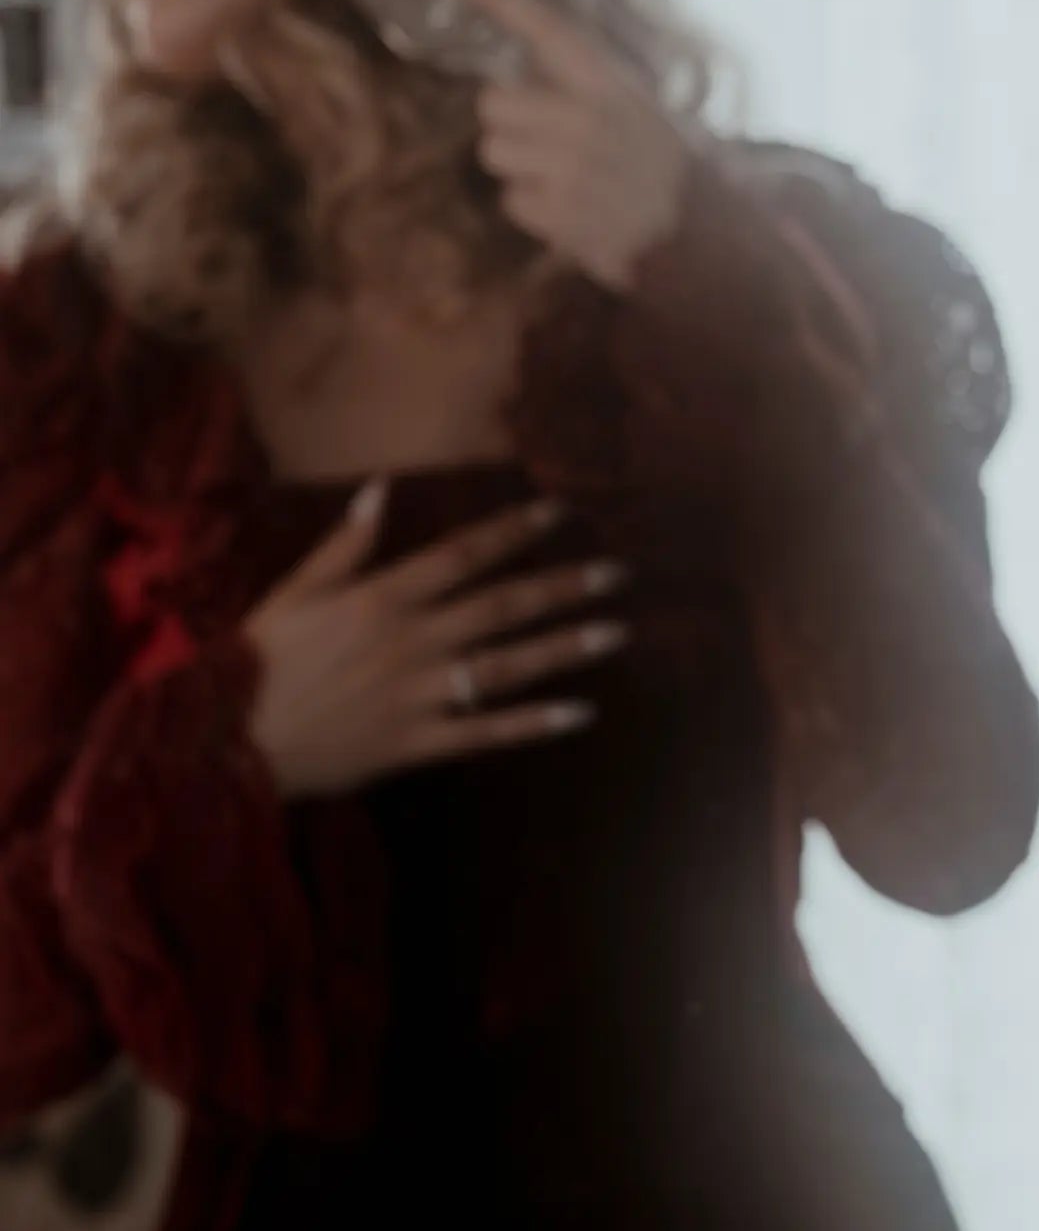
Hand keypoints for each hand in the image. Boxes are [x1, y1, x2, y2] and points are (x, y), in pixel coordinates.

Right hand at [244, 489, 629, 800]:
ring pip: (507, 665)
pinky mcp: (417, 743)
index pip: (464, 554)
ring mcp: (418, 693)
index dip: (516, 531)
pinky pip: (487, 732)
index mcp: (381, 597)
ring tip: (617, 632)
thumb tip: (382, 487)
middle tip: (618, 573)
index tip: (561, 511)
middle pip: (502, 606)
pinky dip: (535, 724)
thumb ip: (346, 542)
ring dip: (566, 648)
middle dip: (564, 587)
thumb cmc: (259, 661)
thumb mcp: (295, 590)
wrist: (227, 740)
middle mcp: (411, 640)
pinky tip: (582, 714)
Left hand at [467, 0, 688, 294]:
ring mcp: (572, 168)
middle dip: (510, 123)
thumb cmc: (666, 171)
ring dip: (521, 169)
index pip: (551, 32)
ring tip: (565, 181)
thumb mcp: (641, 112)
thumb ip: (588, 90)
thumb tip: (523, 72)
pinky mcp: (560, 213)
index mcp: (612, 87)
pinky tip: (572, 211)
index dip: (505, 3)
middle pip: (494, 103)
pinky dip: (536, 210)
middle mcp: (588, 120)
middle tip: (546, 141)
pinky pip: (511, 201)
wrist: (699, 239)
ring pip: (494, 153)